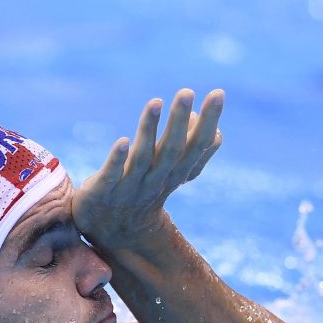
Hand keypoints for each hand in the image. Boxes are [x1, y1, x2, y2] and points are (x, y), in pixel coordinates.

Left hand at [73, 88, 223, 247]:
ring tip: (156, 102)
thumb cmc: (145, 194)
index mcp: (175, 173)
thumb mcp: (172, 174)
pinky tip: (122, 141)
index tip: (218, 93)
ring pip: (143, 158)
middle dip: (180, 120)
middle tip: (187, 91)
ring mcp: (130, 187)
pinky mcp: (104, 192)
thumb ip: (193, 154)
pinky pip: (113, 175)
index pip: (197, 146)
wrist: (113, 232)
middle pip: (172, 150)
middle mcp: (157, 180)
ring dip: (150, 130)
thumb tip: (218, 132)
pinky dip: (118, 160)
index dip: (209, 121)